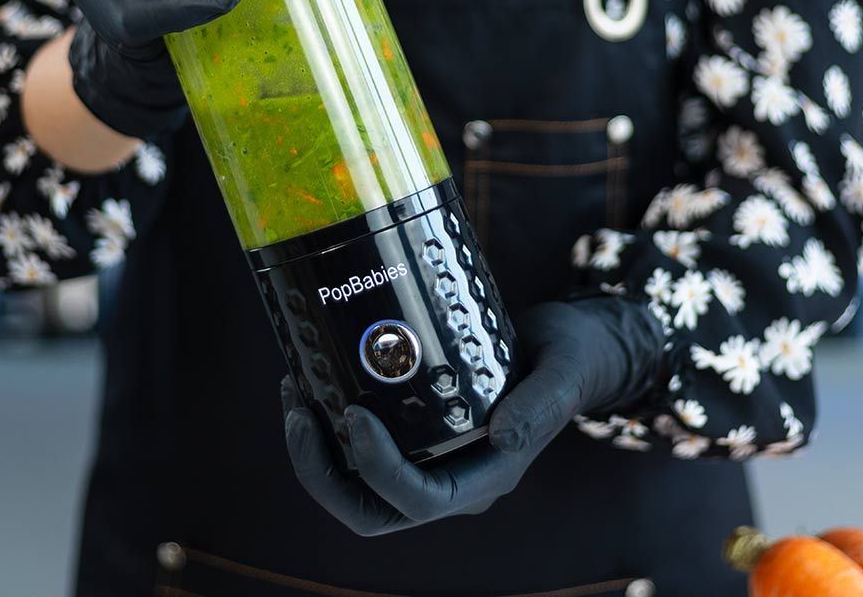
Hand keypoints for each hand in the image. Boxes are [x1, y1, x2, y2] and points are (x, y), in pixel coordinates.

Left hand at [281, 298, 665, 535]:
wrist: (565, 351)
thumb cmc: (569, 359)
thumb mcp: (565, 371)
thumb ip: (542, 402)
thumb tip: (504, 436)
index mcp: (486, 479)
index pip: (420, 501)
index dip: (377, 469)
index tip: (353, 412)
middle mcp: (450, 481)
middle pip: (370, 510)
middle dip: (322, 473)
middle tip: (296, 414)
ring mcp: (428, 462)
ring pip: (353, 488)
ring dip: (313, 453)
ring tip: (293, 393)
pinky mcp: (411, 436)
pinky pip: (354, 452)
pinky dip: (324, 426)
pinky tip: (308, 379)